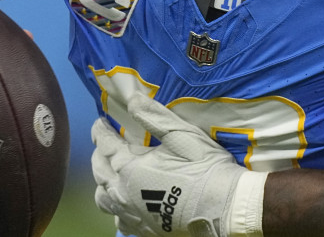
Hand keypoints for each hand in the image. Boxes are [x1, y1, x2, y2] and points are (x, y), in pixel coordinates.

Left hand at [92, 93, 266, 236]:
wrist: (223, 208)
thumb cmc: (204, 168)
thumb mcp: (181, 135)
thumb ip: (153, 116)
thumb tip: (132, 98)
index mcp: (129, 167)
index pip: (105, 144)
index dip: (101, 131)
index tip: (100, 122)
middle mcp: (122, 192)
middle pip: (99, 171)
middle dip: (100, 154)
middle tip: (106, 143)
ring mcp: (131, 213)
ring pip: (103, 198)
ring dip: (104, 182)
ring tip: (112, 174)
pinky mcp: (143, 229)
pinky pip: (119, 218)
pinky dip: (117, 207)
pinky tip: (128, 202)